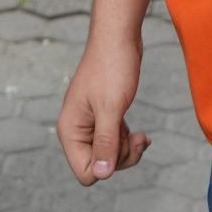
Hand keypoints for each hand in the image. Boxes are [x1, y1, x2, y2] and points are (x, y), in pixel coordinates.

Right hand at [57, 35, 151, 185]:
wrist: (118, 37)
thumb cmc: (112, 67)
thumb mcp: (111, 108)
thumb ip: (105, 142)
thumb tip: (101, 174)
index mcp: (70, 130)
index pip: (85, 172)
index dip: (107, 166)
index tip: (123, 144)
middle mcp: (76, 130)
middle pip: (98, 166)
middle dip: (121, 158)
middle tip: (137, 139)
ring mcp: (89, 124)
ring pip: (108, 156)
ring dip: (127, 149)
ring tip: (142, 136)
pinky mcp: (103, 117)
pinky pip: (114, 142)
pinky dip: (128, 141)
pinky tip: (141, 135)